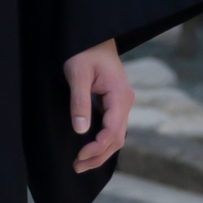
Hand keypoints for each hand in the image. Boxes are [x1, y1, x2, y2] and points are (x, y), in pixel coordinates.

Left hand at [65, 39, 130, 173]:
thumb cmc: (84, 51)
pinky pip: (113, 127)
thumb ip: (79, 102)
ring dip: (101, 151)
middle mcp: (125, 102)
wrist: (93, 35)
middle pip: (117, 138)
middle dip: (98, 156)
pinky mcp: (115, 103)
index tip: (79, 156)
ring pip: (116, 135)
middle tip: (76, 167)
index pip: (113, 131)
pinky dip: (102, 141)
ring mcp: (122, 103)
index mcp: (120, 96)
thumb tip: (81, 130)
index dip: (97, 148)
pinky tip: (90, 149)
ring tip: (81, 164)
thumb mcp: (77, 74)